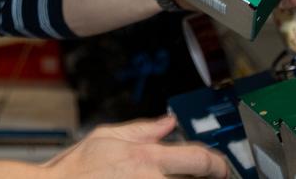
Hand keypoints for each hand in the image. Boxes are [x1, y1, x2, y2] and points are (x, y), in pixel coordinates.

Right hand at [43, 115, 228, 178]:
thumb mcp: (106, 136)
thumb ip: (143, 129)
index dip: (217, 163)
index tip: (220, 167)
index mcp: (147, 158)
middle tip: (201, 174)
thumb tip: (168, 122)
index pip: (200, 159)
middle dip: (201, 176)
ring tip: (173, 176)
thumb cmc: (75, 170)